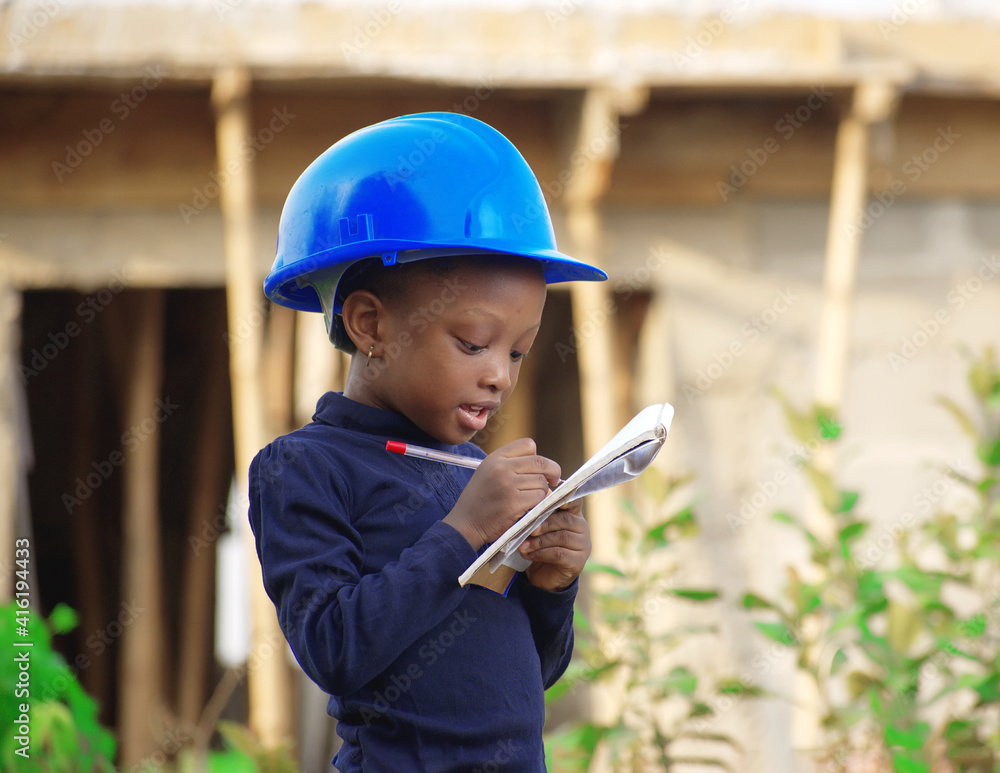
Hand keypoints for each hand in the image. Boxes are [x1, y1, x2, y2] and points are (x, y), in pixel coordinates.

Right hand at [444, 438, 560, 550]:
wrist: (465, 523)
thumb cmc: (480, 500)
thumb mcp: (489, 473)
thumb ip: (513, 466)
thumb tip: (547, 470)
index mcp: (495, 457)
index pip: (528, 444)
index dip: (537, 456)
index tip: (538, 469)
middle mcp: (501, 467)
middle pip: (540, 462)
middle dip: (553, 471)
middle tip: (554, 480)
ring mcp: (508, 485)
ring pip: (542, 482)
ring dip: (542, 492)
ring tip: (530, 499)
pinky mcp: (514, 502)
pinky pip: (539, 498)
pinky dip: (538, 504)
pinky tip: (528, 508)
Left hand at [519, 499, 590, 591]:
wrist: (546, 576)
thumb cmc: (543, 546)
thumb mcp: (541, 529)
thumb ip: (540, 517)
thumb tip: (531, 505)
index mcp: (575, 515)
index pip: (574, 502)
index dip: (565, 498)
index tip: (551, 498)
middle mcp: (583, 528)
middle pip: (565, 520)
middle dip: (544, 524)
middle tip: (528, 529)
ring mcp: (583, 546)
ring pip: (561, 537)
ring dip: (539, 541)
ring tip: (523, 545)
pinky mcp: (578, 562)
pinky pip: (558, 554)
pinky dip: (540, 554)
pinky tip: (528, 555)